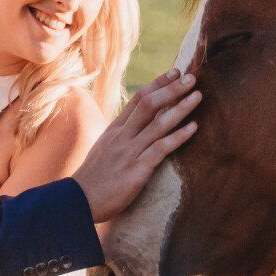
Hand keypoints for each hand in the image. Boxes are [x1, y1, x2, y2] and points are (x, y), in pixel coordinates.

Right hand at [70, 69, 200, 222]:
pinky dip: (178, 136)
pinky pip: (161, 149)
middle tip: (191, 77)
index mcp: (115, 130)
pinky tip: (194, 128)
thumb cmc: (93, 180)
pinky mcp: (137, 170)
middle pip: (148, 104)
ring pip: (158, 123)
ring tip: (197, 96)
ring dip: (180, 108)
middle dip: (171, 89)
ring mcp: (129, 152)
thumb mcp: (104, 150)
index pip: (138, 99)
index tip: (175, 72)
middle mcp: (122, 136)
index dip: (158, 84)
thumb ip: (120, 137)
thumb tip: (136, 126)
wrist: (77, 202)